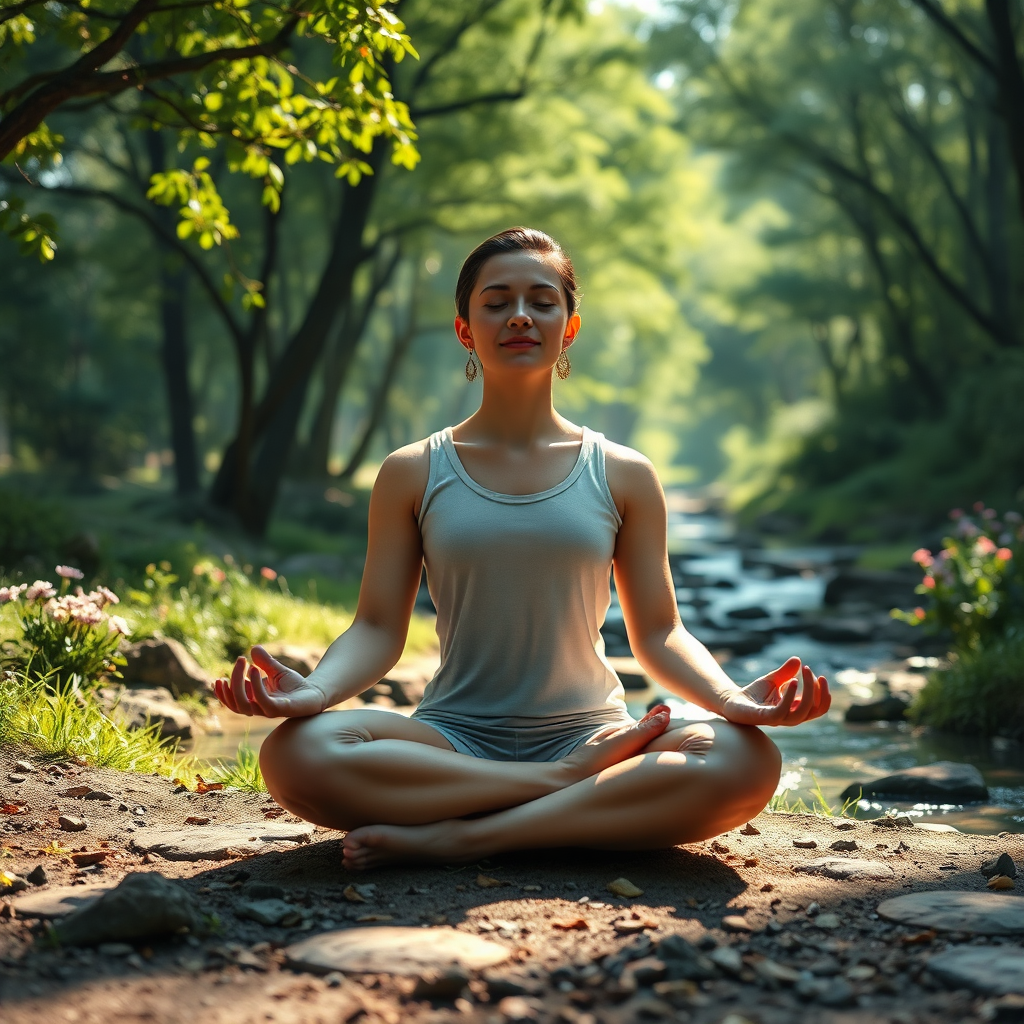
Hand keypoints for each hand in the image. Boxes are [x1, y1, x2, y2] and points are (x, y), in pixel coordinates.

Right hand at [213, 645, 328, 718]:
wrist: (316, 693)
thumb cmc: (296, 685)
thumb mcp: (277, 670)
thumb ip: (265, 662)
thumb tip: (253, 649)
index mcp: (255, 701)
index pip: (233, 701)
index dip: (223, 693)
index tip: (218, 678)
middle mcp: (259, 708)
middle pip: (236, 702)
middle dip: (233, 682)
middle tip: (239, 660)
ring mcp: (269, 710)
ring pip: (245, 705)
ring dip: (240, 684)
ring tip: (246, 664)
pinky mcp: (280, 710)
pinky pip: (263, 702)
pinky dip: (256, 687)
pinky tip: (256, 670)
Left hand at [718, 656, 830, 727]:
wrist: (731, 701)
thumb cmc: (753, 694)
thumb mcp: (772, 680)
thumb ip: (786, 672)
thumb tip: (798, 659)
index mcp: (794, 710)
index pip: (817, 708)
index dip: (823, 694)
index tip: (820, 676)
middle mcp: (789, 717)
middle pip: (813, 710)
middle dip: (817, 690)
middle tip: (810, 670)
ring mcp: (777, 719)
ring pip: (802, 712)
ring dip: (808, 692)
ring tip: (804, 672)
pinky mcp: (764, 718)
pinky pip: (782, 711)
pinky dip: (790, 696)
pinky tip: (792, 681)